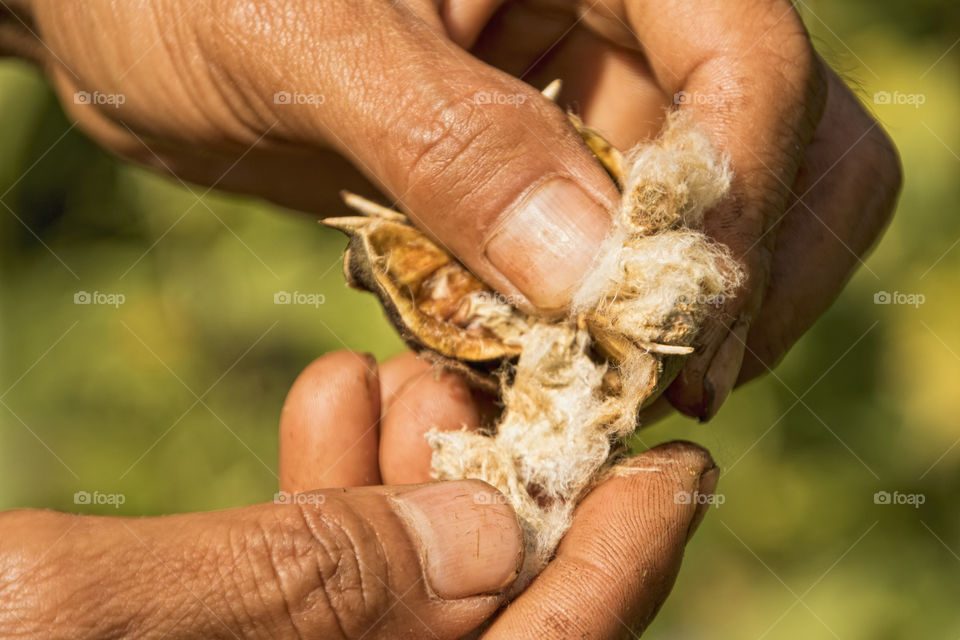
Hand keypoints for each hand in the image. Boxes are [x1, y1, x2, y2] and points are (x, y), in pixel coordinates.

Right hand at [0, 350, 716, 637]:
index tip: (677, 462)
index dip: (616, 574)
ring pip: (384, 593)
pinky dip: (322, 490)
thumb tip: (491, 535)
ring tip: (403, 365)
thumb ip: (295, 591)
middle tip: (504, 378)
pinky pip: (299, 584)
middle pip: (468, 627)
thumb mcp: (74, 624)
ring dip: (408, 475)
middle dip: (501, 494)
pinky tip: (328, 388)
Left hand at [2, 0, 899, 419]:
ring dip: (666, 320)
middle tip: (665, 390)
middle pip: (785, 146)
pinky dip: (586, 331)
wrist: (125, 16)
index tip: (674, 329)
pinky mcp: (538, 178)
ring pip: (708, 222)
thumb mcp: (303, 38)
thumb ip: (455, 144)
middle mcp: (620, 13)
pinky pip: (607, 267)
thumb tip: (598, 275)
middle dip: (739, 277)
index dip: (739, 198)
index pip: (749, 57)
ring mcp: (587, 100)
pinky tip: (527, 372)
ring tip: (591, 397)